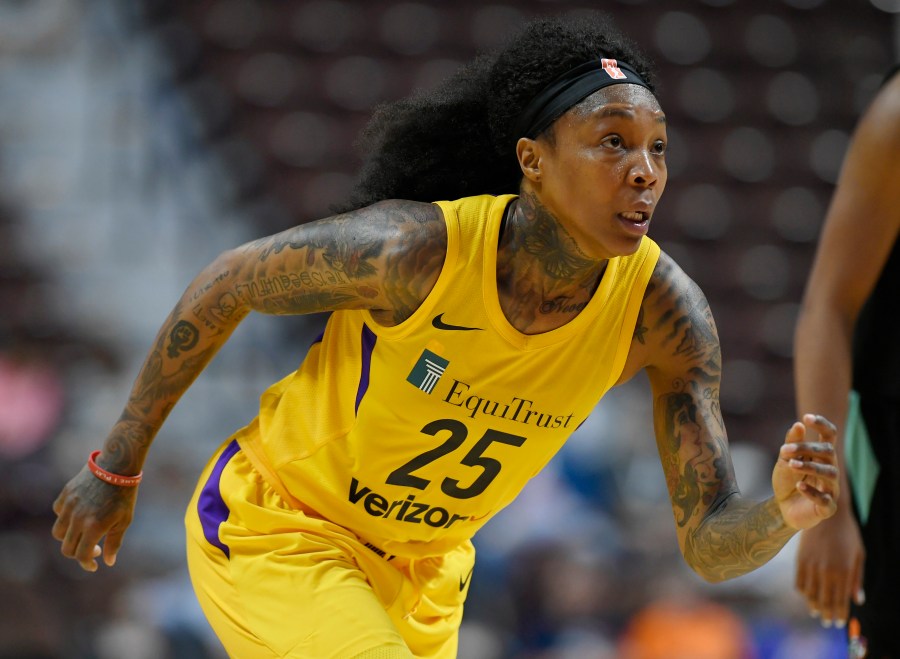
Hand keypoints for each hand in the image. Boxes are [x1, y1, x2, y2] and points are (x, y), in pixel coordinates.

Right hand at [51, 465, 137, 570]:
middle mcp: (78, 518)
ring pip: (57, 533)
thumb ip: (114, 542)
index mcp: (94, 527)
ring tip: (83, 533)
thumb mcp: (124, 520)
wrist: (117, 466)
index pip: (82, 555)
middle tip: (94, 548)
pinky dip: (65, 518)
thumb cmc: (124, 494)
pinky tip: (79, 515)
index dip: (87, 564)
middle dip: (79, 553)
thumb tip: (108, 562)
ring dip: (68, 538)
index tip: (94, 565)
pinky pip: (58, 513)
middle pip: (67, 548)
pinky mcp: (65, 494)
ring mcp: (69, 506)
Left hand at [772, 414, 838, 529]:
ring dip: (810, 467)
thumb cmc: (787, 480)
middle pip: (828, 452)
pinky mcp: (827, 507)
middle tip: (785, 450)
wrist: (782, 508)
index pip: (830, 436)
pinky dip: (812, 492)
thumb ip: (791, 444)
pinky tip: (799, 485)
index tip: (807, 417)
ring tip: (791, 464)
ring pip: (829, 473)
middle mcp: (830, 470)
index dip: (822, 425)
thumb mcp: (785, 460)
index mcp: (822, 456)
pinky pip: (824, 499)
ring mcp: (831, 489)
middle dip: (807, 449)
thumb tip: (798, 425)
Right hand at [795, 510, 864, 628]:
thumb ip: (857, 579)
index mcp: (843, 571)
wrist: (825, 512)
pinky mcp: (800, 559)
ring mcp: (811, 565)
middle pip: (825, 600)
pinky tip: (806, 596)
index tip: (839, 623)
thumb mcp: (859, 555)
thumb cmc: (847, 533)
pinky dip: (802, 592)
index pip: (840, 600)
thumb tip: (858, 600)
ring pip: (811, 594)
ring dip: (813, 606)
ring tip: (815, 613)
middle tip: (827, 623)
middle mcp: (826, 571)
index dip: (840, 614)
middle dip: (827, 614)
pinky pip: (799, 582)